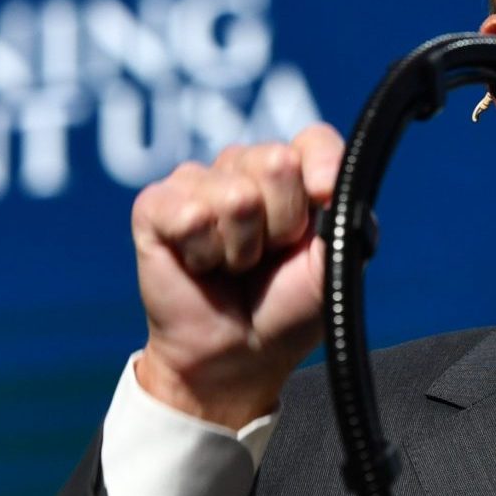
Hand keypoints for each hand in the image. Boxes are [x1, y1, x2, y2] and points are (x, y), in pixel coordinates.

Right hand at [131, 124, 345, 427]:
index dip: (321, 171)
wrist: (239, 356)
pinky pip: (188, 212)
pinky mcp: (154, 205)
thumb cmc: (285, 310)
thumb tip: (325, 176)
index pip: (313, 140)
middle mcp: (243, 170)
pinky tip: (199, 265)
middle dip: (280, 224)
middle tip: (266, 257)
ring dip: (240, 247)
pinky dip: (202, 252)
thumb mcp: (332, 262)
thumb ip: (340, 208)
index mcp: (291, 176)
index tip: (320, 210)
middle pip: (276, 161)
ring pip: (234, 194)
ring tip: (232, 266)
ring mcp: (196, 183)